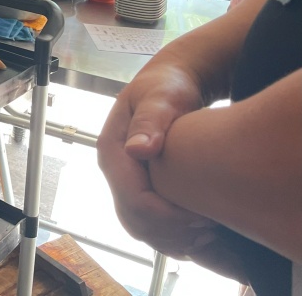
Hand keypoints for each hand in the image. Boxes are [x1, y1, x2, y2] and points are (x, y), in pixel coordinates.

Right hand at [97, 66, 217, 255]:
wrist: (170, 85)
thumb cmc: (167, 87)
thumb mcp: (161, 97)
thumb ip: (150, 121)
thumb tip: (136, 149)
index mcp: (112, 150)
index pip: (134, 200)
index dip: (169, 217)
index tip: (205, 217)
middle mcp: (114, 170)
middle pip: (135, 220)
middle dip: (173, 233)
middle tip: (212, 230)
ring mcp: (124, 181)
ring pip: (141, 229)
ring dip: (173, 239)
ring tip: (209, 235)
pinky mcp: (138, 187)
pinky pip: (149, 225)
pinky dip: (173, 237)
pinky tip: (200, 234)